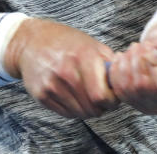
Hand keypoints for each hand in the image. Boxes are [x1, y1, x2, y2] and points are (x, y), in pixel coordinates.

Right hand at [2, 18, 118, 118]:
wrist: (31, 42)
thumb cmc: (66, 42)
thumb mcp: (91, 44)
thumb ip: (110, 63)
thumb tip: (125, 81)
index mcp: (84, 57)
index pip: (102, 96)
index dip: (111, 100)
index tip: (112, 96)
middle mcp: (67, 72)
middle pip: (92, 108)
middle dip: (101, 107)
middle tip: (101, 99)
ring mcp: (52, 85)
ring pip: (80, 113)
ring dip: (88, 109)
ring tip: (87, 96)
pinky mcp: (41, 95)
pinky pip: (66, 114)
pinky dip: (74, 109)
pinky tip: (74, 97)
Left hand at [108, 18, 156, 114]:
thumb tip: (154, 54)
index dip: (154, 66)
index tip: (151, 49)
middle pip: (146, 88)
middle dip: (138, 61)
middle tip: (140, 46)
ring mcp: (156, 107)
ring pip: (132, 90)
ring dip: (126, 65)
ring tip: (133, 50)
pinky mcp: (140, 105)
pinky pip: (122, 92)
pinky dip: (117, 73)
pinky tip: (121, 60)